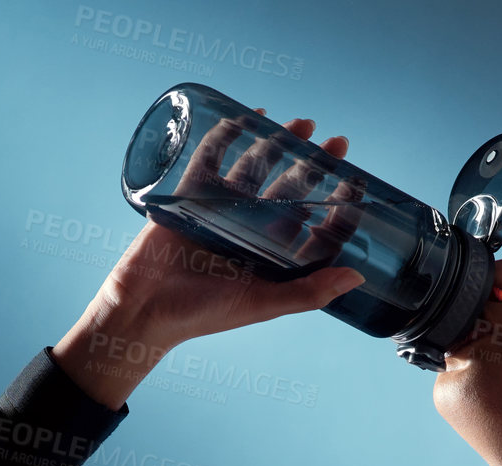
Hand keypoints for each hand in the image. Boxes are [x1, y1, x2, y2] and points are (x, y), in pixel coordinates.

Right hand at [98, 110, 365, 346]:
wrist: (144, 308)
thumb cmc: (203, 314)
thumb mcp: (262, 304)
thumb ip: (309, 293)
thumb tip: (358, 277)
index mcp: (270, 258)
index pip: (311, 225)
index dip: (335, 205)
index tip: (356, 183)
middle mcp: (249, 232)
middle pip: (289, 191)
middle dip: (313, 167)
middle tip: (337, 144)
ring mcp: (221, 211)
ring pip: (256, 169)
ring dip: (278, 144)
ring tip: (303, 125)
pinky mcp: (191, 195)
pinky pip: (212, 157)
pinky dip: (227, 135)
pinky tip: (247, 116)